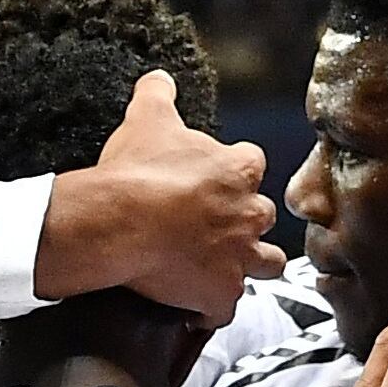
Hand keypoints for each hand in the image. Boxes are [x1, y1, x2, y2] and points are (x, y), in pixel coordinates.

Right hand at [39, 68, 282, 324]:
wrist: (121, 222)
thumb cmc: (136, 170)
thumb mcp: (146, 119)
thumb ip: (157, 94)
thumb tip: (159, 77)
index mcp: (239, 170)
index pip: (253, 165)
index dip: (235, 172)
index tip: (214, 179)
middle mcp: (249, 214)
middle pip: (264, 215)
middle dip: (246, 220)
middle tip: (215, 224)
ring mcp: (239, 258)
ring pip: (267, 264)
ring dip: (250, 264)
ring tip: (225, 267)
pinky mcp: (220, 294)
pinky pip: (224, 309)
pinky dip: (212, 309)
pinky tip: (195, 308)